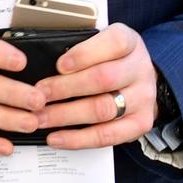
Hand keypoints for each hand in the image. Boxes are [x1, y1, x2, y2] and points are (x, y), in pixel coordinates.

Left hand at [32, 24, 159, 148]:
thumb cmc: (112, 59)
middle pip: (103, 79)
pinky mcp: (140, 123)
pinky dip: (78, 139)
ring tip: (41, 118)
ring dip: (66, 116)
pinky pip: (107, 136)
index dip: (85, 54)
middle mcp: (140, 69)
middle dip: (66, 88)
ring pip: (103, 109)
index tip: (59, 65)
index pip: (113, 43)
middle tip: (39, 94)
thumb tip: (43, 62)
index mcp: (130, 42)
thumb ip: (80, 48)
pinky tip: (57, 138)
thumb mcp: (101, 43)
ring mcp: (143, 98)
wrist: (140, 80)